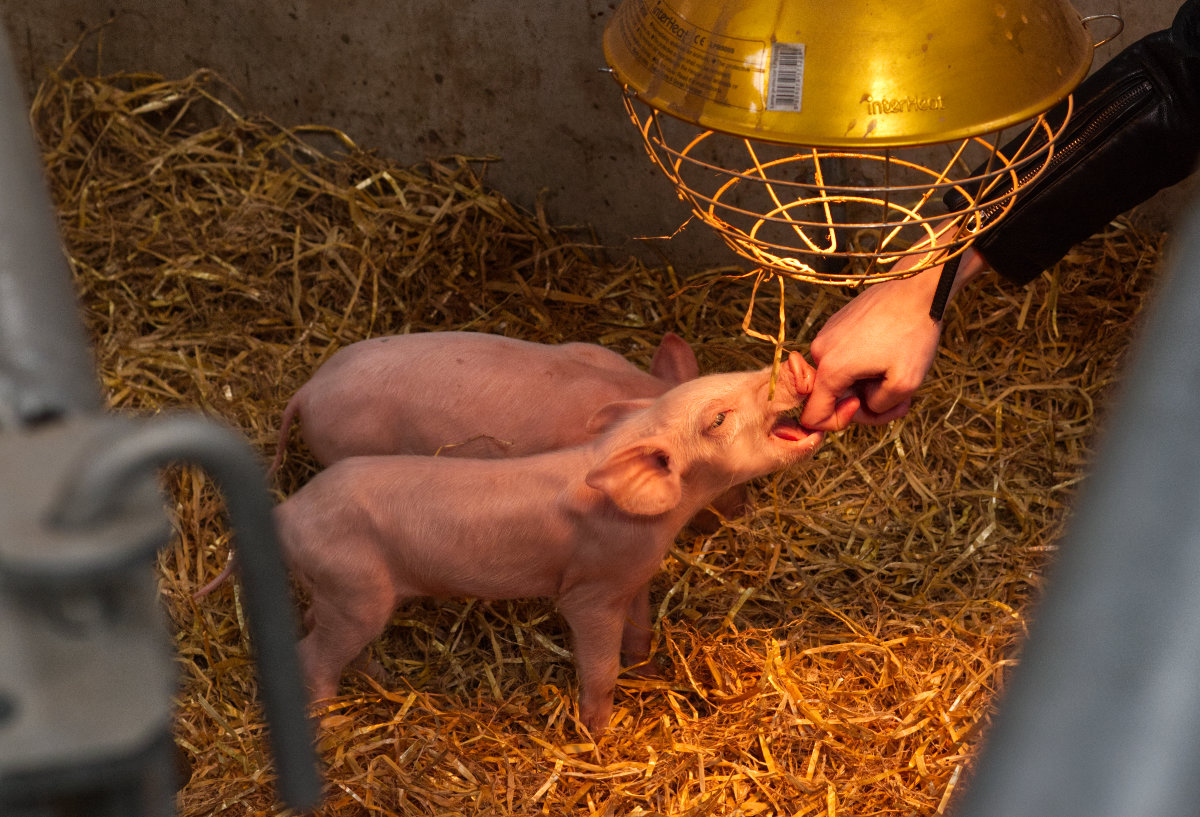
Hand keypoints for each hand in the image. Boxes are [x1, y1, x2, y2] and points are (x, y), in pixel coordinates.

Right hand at [800, 242, 986, 430]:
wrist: (916, 287)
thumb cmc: (913, 333)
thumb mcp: (905, 385)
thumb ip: (878, 409)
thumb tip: (863, 403)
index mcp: (831, 369)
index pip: (813, 416)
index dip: (839, 423)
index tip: (869, 407)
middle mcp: (820, 352)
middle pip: (831, 397)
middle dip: (864, 403)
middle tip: (901, 399)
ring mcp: (826, 336)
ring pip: (840, 378)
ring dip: (868, 384)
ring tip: (899, 374)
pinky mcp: (836, 325)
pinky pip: (844, 359)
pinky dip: (865, 366)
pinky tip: (890, 356)